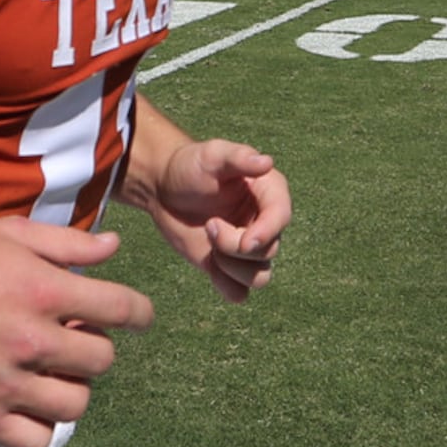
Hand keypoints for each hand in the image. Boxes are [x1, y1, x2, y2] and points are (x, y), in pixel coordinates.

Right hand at [0, 216, 153, 446]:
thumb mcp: (12, 235)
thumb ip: (69, 243)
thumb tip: (114, 247)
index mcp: (43, 290)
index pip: (121, 308)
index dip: (140, 312)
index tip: (138, 315)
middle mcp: (30, 340)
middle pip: (102, 358)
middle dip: (95, 344)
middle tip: (73, 335)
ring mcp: (6, 384)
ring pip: (75, 403)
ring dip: (73, 386)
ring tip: (53, 370)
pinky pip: (36, 439)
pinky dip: (41, 425)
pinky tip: (31, 401)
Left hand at [145, 140, 290, 303]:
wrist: (165, 187)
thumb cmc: (191, 165)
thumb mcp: (213, 154)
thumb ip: (238, 157)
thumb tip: (266, 162)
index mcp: (269, 192)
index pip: (281, 218)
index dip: (266, 233)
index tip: (245, 241)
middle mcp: (265, 222)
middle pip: (267, 251)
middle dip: (234, 245)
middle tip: (209, 224)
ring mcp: (249, 247)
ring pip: (260, 277)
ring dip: (231, 267)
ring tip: (209, 241)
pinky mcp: (230, 267)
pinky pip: (240, 292)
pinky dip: (226, 285)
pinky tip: (209, 262)